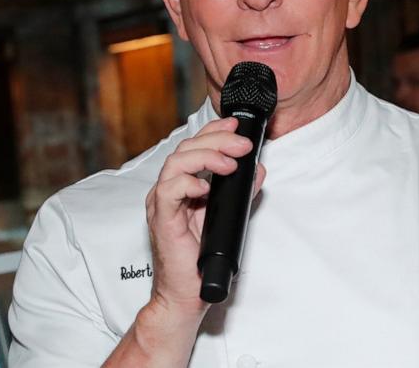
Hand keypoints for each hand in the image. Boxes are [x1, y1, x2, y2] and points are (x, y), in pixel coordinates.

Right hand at [104, 117, 266, 366]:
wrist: (186, 294)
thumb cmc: (200, 259)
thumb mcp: (227, 217)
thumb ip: (240, 191)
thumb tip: (256, 168)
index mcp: (181, 185)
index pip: (193, 147)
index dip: (214, 131)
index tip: (236, 125)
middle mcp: (168, 190)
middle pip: (185, 149)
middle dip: (217, 140)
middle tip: (242, 145)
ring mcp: (162, 204)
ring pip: (176, 163)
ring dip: (205, 157)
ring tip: (229, 163)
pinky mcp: (162, 219)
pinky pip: (168, 191)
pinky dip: (187, 183)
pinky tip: (205, 187)